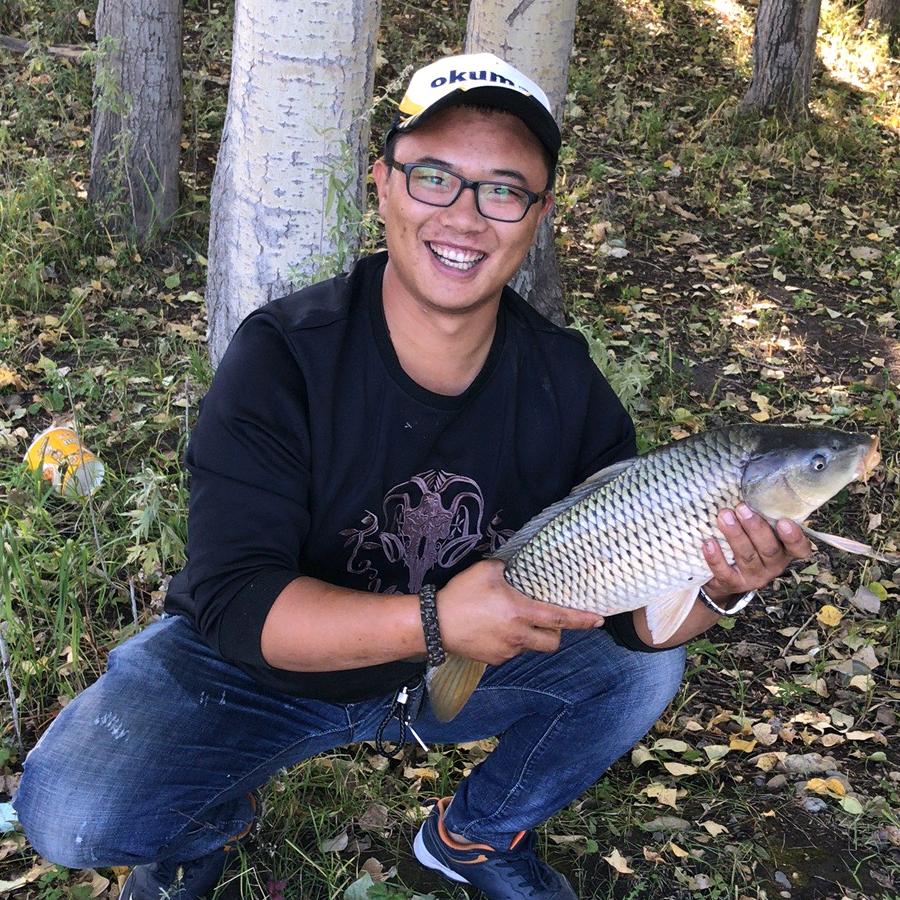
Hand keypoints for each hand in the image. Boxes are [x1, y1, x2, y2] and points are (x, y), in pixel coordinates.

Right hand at [437, 559, 602, 664]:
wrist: (434, 624)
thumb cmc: (460, 594)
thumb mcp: (485, 570)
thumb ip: (506, 568)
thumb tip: (516, 567)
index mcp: (520, 611)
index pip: (560, 618)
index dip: (582, 620)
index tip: (599, 620)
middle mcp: (518, 635)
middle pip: (553, 642)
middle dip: (556, 633)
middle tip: (545, 620)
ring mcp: (506, 651)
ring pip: (531, 647)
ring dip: (530, 637)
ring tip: (512, 622)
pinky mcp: (494, 660)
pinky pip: (512, 653)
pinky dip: (511, 643)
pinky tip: (495, 631)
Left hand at [702, 503, 811, 604]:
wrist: (725, 577)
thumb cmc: (746, 542)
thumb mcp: (758, 530)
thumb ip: (761, 514)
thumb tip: (748, 482)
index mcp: (784, 550)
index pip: (799, 548)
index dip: (794, 537)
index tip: (784, 521)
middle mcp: (773, 565)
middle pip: (769, 549)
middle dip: (755, 527)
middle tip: (741, 508)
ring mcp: (754, 576)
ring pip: (747, 557)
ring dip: (735, 535)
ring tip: (723, 517)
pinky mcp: (733, 584)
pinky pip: (725, 572)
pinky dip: (716, 558)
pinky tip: (708, 543)